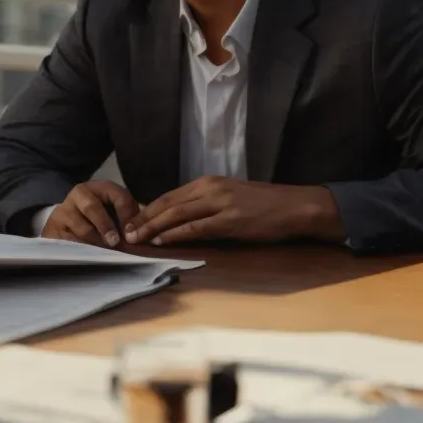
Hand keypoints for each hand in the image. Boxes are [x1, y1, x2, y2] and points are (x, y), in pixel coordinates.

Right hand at [41, 181, 142, 247]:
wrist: (66, 222)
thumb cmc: (98, 218)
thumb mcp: (114, 214)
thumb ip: (128, 221)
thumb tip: (147, 239)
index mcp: (100, 187)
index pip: (118, 196)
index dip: (127, 215)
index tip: (132, 234)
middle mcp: (81, 193)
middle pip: (92, 207)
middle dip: (106, 226)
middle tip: (115, 242)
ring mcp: (65, 208)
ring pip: (80, 225)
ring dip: (94, 240)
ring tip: (103, 251)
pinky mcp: (54, 226)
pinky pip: (68, 239)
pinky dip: (80, 248)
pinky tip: (88, 254)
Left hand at [125, 177, 345, 246]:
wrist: (296, 206)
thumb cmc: (265, 205)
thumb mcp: (231, 197)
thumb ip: (206, 204)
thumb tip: (181, 219)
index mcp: (209, 182)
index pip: (169, 195)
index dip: (147, 209)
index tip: (131, 221)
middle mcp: (211, 189)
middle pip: (168, 204)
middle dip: (144, 218)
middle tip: (126, 232)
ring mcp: (221, 203)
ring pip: (177, 215)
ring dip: (154, 227)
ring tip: (137, 238)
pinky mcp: (231, 220)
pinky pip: (197, 228)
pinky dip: (176, 234)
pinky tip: (162, 240)